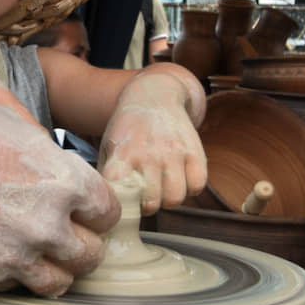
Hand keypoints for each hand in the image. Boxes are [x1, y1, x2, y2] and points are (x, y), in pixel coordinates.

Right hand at [0, 83, 119, 295]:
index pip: (109, 212)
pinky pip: (13, 286)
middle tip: (61, 233)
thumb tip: (62, 170)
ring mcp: (13, 254)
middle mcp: (46, 222)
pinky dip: (10, 273)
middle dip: (81, 243)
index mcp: (63, 178)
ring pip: (59, 283)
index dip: (95, 209)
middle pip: (92, 255)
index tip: (81, 208)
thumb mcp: (11, 120)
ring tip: (35, 251)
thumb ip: (47, 152)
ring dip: (53, 268)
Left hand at [98, 72, 206, 214]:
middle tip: (146, 198)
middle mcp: (148, 155)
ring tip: (164, 189)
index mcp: (122, 155)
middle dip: (148, 207)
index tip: (122, 203)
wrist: (153, 96)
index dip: (122, 207)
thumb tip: (107, 207)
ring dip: (169, 200)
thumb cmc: (127, 130)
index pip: (120, 195)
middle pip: (152, 203)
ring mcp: (173, 152)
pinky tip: (182, 178)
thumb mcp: (109, 148)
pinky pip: (197, 185)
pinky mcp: (194, 150)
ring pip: (176, 198)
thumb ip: (107, 177)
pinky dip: (191, 188)